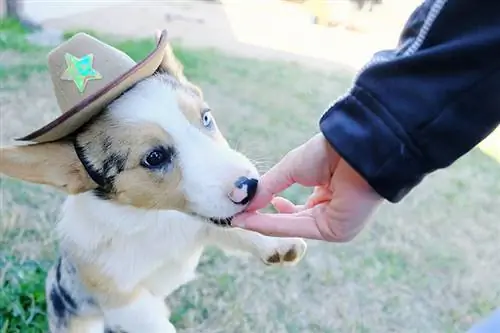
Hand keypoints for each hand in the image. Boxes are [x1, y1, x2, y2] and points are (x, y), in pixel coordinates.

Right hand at [232, 133, 383, 241]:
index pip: (292, 210)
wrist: (354, 148)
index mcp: (325, 196)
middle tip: (238, 217)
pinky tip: (253, 219)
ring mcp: (333, 224)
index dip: (266, 210)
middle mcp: (329, 213)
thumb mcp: (290, 168)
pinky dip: (274, 224)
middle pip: (290, 221)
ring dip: (264, 223)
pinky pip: (298, 228)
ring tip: (241, 218)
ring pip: (291, 226)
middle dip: (262, 220)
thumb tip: (243, 202)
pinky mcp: (335, 231)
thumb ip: (268, 186)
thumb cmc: (328, 153)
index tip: (243, 209)